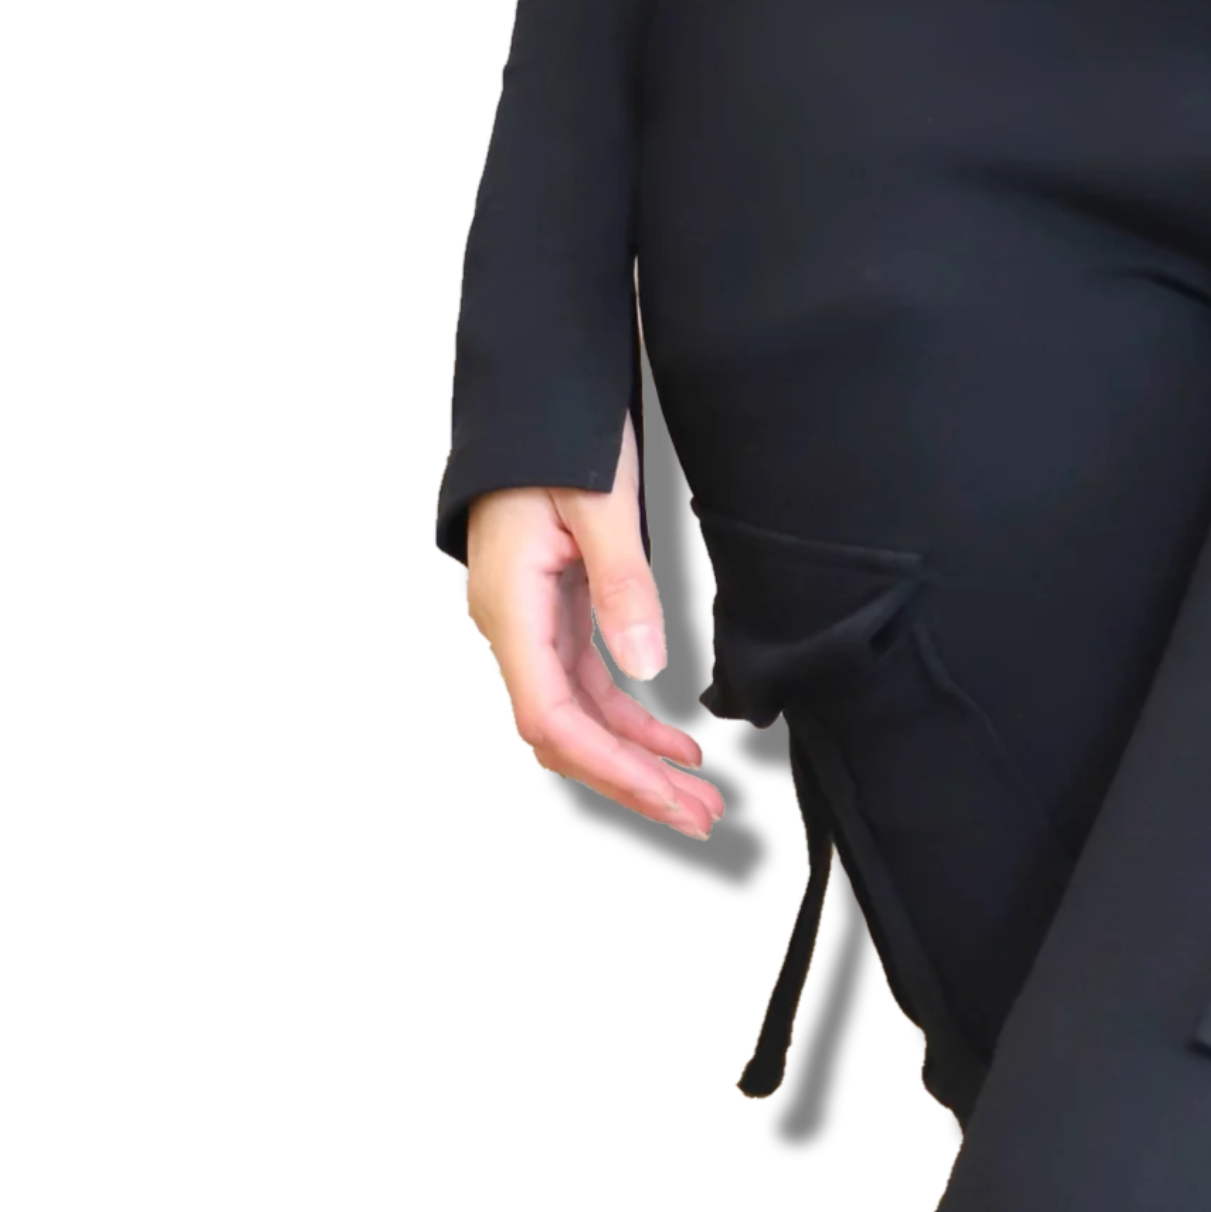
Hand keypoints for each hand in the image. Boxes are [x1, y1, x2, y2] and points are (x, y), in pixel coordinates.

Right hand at [464, 413, 723, 840]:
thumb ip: (624, 585)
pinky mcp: (553, 613)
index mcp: (510, 608)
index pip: (550, 717)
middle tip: (701, 819)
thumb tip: (648, 671)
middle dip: (630, 782)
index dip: (607, 766)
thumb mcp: (603, 504)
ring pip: (578, 720)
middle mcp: (509, 627)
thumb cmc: (561, 433)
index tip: (666, 797)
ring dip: (636, 762)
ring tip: (700, 800)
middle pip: (563, 735)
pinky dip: (632, 722)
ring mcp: (529, 623)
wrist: (534, 391)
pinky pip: (588, 687)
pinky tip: (679, 746)